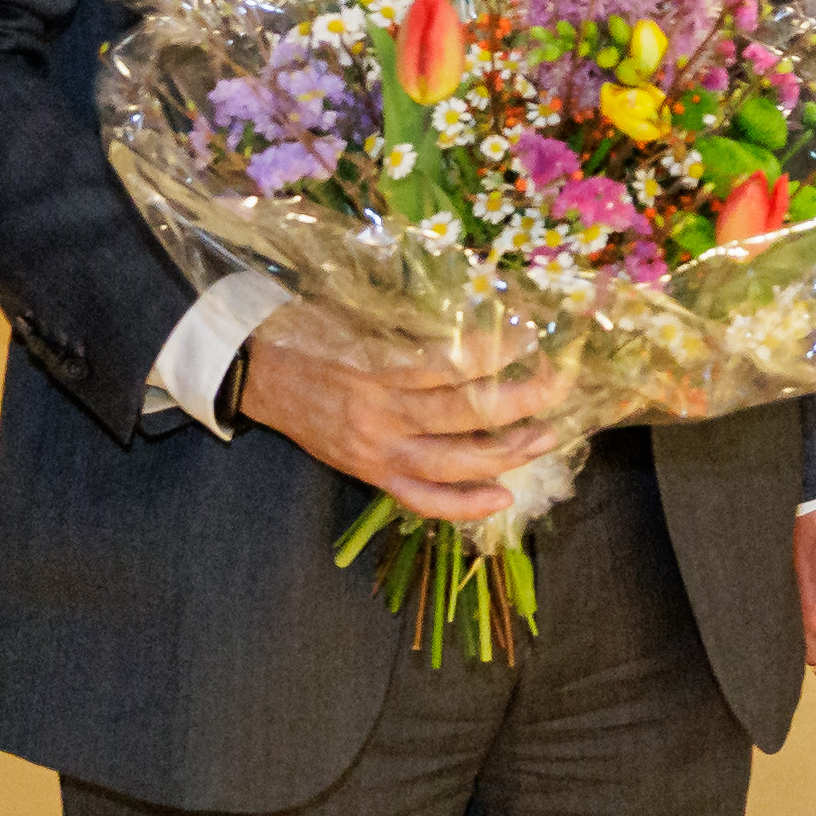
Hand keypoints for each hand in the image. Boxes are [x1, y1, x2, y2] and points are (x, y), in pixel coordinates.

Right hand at [234, 301, 563, 525]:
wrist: (257, 378)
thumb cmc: (309, 336)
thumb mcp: (354, 316)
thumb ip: (407, 324)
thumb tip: (473, 310)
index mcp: (377, 368)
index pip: (452, 364)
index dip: (497, 351)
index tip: (531, 336)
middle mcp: (382, 414)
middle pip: (465, 415)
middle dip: (520, 402)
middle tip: (557, 387)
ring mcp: (378, 452)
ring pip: (454, 463)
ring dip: (507, 453)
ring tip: (546, 437)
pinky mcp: (372, 476)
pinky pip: (424, 500)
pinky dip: (465, 504)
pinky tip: (503, 496)